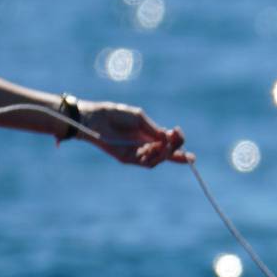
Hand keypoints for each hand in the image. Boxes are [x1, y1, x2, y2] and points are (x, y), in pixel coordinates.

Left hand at [75, 100, 191, 167]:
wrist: (95, 118)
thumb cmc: (116, 114)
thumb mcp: (139, 118)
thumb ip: (153, 129)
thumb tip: (167, 138)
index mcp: (148, 135)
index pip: (166, 144)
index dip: (179, 146)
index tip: (181, 135)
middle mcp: (144, 146)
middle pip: (166, 154)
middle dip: (176, 148)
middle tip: (177, 137)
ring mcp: (136, 154)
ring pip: (158, 160)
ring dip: (166, 152)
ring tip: (166, 141)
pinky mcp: (127, 159)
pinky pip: (146, 163)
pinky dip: (154, 156)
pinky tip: (154, 146)